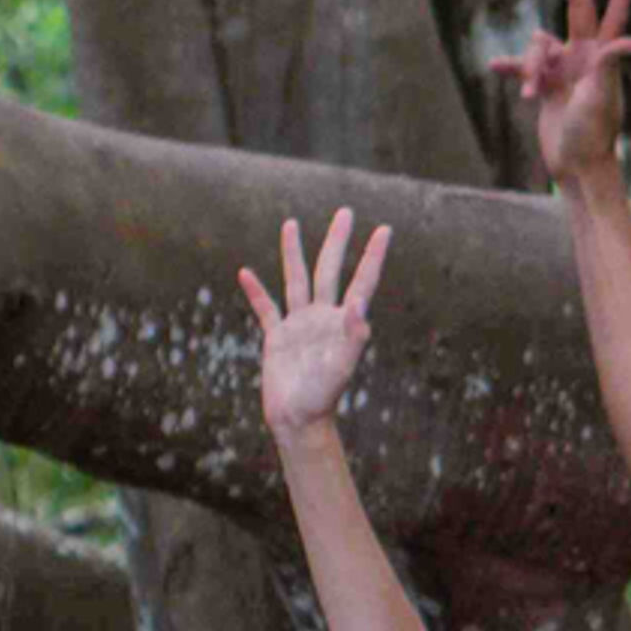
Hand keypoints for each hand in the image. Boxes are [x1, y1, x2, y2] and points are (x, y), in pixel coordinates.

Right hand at [239, 208, 394, 440]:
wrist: (298, 419)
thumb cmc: (322, 397)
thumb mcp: (341, 367)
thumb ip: (352, 337)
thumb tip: (358, 306)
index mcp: (343, 322)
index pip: (361, 281)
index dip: (372, 256)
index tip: (384, 229)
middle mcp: (322, 317)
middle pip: (329, 269)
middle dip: (337, 241)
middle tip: (345, 211)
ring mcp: (299, 325)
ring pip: (296, 279)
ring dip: (294, 253)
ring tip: (291, 223)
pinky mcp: (276, 337)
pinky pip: (265, 309)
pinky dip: (256, 291)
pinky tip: (246, 273)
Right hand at [489, 0, 630, 188]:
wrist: (576, 163)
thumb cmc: (593, 131)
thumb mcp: (601, 96)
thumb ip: (609, 65)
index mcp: (603, 57)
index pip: (612, 15)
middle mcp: (584, 56)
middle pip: (576, 7)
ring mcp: (564, 68)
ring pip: (537, 44)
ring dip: (531, 67)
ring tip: (535, 96)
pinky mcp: (545, 83)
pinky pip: (521, 66)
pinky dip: (513, 68)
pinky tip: (496, 69)